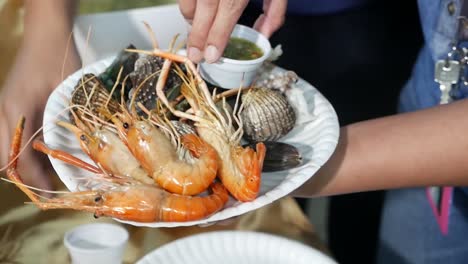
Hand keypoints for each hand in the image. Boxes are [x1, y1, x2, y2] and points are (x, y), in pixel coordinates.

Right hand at [0, 25, 80, 190]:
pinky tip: (44, 151)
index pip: (20, 158)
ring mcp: (5, 109)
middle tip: (50, 184)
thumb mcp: (67, 94)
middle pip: (6, 158)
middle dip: (25, 175)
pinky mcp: (10, 106)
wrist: (46, 35)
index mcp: (16, 112)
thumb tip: (76, 153)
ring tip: (49, 172)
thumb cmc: (58, 60)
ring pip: (6, 148)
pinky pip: (11, 136)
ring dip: (24, 164)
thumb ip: (65, 123)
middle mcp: (4, 114)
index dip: (36, 178)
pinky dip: (24, 149)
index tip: (51, 190)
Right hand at [178, 0, 286, 62]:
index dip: (216, 36)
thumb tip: (264, 36)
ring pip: (188, 1)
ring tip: (198, 33)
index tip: (210, 56)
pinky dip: (189, 7)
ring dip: (190, 20)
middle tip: (195, 56)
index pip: (227, 10)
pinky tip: (197, 14)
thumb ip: (274, 11)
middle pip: (201, 8)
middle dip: (196, 35)